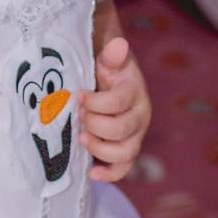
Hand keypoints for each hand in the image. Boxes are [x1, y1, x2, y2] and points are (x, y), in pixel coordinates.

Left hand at [77, 36, 150, 181]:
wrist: (109, 83)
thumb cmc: (105, 73)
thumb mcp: (107, 60)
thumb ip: (112, 55)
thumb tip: (118, 44)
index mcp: (135, 93)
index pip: (118, 102)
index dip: (95, 102)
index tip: (78, 95)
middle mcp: (140, 116)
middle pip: (121, 129)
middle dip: (94, 123)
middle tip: (78, 116)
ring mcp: (135, 135)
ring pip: (125, 152)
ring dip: (99, 148)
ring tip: (81, 138)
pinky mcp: (126, 149)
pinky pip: (123, 168)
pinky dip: (109, 174)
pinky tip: (92, 173)